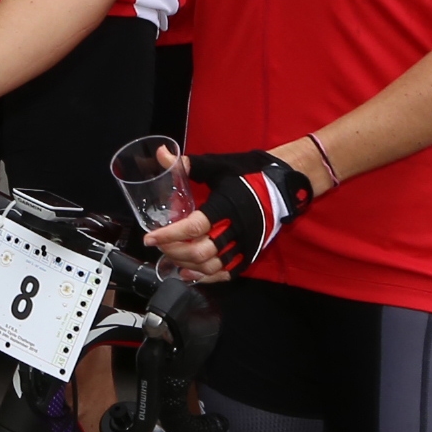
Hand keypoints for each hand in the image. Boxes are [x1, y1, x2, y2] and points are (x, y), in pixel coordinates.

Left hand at [166, 149, 313, 281]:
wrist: (281, 185)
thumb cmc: (248, 174)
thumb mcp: (217, 165)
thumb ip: (188, 165)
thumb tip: (162, 154)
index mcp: (226, 206)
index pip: (193, 227)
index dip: (169, 235)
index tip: (150, 238)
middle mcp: (236, 229)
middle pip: (200, 251)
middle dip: (173, 250)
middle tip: (158, 245)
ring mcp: (245, 244)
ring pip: (211, 266)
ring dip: (186, 264)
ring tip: (170, 258)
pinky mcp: (251, 254)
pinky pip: (227, 273)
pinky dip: (206, 277)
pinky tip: (189, 273)